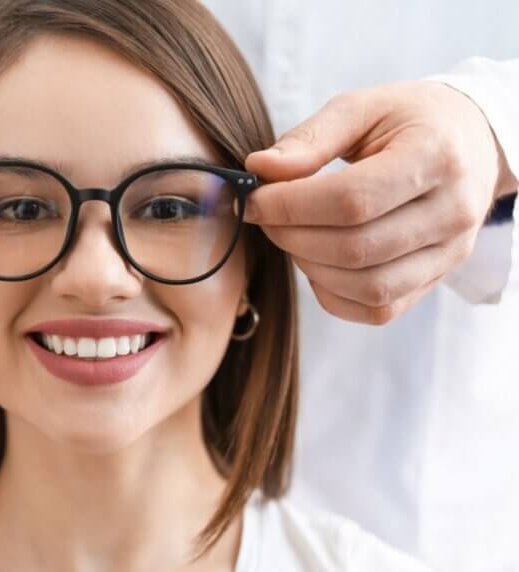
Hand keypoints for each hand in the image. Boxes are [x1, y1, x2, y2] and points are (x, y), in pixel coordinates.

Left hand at [244, 81, 515, 324]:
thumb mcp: (362, 107)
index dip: (290, 206)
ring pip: (367, 287)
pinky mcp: (436, 280)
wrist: (472, 142)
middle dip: (292, 236)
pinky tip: (317, 260)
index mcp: (436, 156)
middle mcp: (453, 212)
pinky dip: (333, 293)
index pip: (352, 199)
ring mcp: (449, 253)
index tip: (253, 198)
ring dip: (309, 266)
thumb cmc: (408, 121)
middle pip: (355, 248)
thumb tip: (259, 169)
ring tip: (292, 234)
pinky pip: (377, 309)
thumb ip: (310, 138)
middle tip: (265, 216)